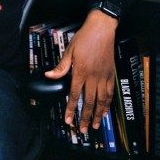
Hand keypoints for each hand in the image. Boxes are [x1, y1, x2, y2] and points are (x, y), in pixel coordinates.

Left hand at [44, 10, 117, 133]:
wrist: (101, 29)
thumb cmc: (84, 38)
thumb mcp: (69, 51)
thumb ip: (61, 67)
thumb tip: (49, 75)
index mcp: (81, 72)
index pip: (74, 95)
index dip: (71, 109)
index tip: (68, 120)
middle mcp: (93, 77)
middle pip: (89, 102)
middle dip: (84, 117)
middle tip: (82, 129)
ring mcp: (103, 76)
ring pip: (101, 100)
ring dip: (97, 114)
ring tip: (94, 125)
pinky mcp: (111, 74)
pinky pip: (110, 93)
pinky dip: (107, 104)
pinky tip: (105, 111)